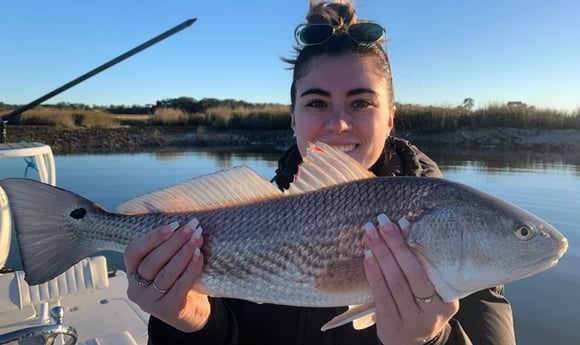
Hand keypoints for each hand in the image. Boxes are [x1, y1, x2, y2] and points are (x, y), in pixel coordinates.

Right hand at [124, 218, 209, 332]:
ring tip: (197, 239)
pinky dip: (191, 269)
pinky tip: (200, 256)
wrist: (190, 311)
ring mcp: (149, 301)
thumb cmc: (177, 280)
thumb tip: (184, 223)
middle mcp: (136, 287)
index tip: (173, 225)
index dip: (152, 237)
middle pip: (153, 261)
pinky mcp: (167, 309)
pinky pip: (180, 285)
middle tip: (191, 227)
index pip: (134, 251)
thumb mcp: (167, 262)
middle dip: (174, 242)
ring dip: (184, 253)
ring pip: (166, 273)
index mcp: (132, 271)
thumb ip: (168, 245)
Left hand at [363, 214, 458, 344]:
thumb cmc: (420, 308)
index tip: (402, 221)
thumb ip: (423, 266)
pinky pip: (381, 295)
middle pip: (413, 274)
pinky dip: (373, 274)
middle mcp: (432, 311)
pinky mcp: (392, 324)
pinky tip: (367, 257)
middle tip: (381, 222)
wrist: (410, 343)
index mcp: (448, 300)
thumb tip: (404, 225)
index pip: (431, 268)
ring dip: (381, 255)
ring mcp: (412, 320)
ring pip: (396, 283)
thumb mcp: (431, 293)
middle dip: (395, 245)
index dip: (414, 244)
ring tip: (370, 235)